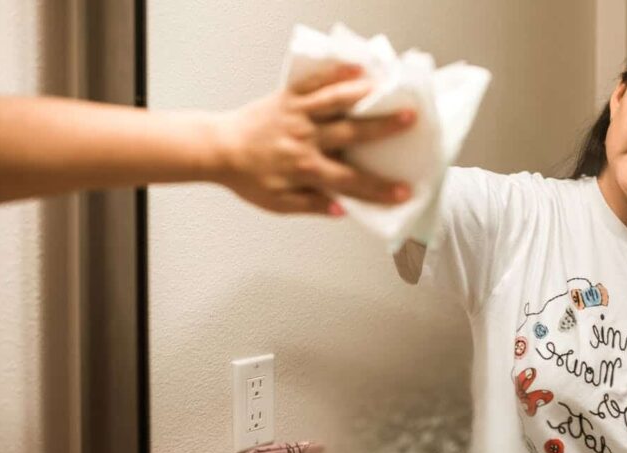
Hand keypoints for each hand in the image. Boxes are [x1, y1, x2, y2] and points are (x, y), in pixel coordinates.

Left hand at [213, 64, 415, 214]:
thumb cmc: (248, 177)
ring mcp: (297, 114)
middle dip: (382, 127)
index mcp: (305, 168)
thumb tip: (343, 209)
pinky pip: (314, 82)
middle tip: (410, 119)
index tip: (403, 192)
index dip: (378, 189)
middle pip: (351, 133)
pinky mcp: (287, 96)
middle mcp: (304, 139)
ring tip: (388, 87)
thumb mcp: (279, 202)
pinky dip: (335, 74)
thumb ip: (312, 205)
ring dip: (364, 95)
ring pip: (335, 101)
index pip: (350, 180)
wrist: (217, 149)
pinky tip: (356, 68)